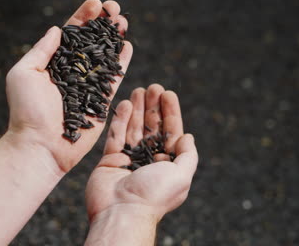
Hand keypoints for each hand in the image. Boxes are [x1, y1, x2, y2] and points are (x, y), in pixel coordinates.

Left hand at [4, 0, 132, 173]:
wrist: (41, 145)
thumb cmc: (27, 111)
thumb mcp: (24, 74)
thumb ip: (42, 51)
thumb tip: (57, 30)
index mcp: (54, 64)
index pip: (72, 35)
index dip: (84, 18)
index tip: (96, 3)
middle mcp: (73, 72)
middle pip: (92, 42)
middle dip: (103, 24)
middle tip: (114, 9)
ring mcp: (89, 86)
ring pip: (106, 56)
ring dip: (115, 38)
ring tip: (123, 21)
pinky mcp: (102, 101)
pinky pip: (114, 78)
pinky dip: (122, 62)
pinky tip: (127, 46)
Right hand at [85, 84, 198, 222]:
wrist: (122, 212)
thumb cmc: (155, 195)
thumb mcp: (182, 174)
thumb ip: (188, 154)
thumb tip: (188, 137)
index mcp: (168, 164)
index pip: (171, 132)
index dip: (170, 112)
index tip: (168, 94)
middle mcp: (149, 160)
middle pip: (152, 127)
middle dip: (153, 107)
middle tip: (153, 87)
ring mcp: (129, 159)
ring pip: (133, 128)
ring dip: (137, 109)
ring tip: (139, 89)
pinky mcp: (110, 159)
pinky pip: (115, 136)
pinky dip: (119, 120)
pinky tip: (124, 104)